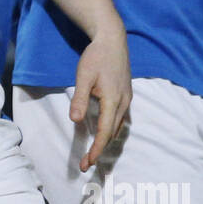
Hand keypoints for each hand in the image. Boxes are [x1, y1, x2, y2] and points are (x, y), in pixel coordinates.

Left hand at [71, 27, 130, 172]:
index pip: (105, 132)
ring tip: (94, 152)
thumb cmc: (96, 57)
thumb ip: (79, 99)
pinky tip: (105, 131)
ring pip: (119, 127)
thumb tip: (76, 121)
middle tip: (86, 164)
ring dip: (107, 141)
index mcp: (113, 100)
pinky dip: (113, 129)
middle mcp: (124, 103)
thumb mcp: (83, 76)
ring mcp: (127, 99)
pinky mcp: (126, 94)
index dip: (96, 149)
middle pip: (113, 134)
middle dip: (100, 150)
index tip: (87, 163)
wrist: (112, 39)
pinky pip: (121, 118)